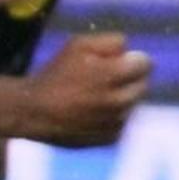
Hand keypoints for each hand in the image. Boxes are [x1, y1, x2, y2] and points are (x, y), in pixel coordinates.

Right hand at [0, 30, 151, 146]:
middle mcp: (119, 101)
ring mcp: (116, 122)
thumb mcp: (78, 44)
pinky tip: (90, 112)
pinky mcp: (110, 139)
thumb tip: (130, 50)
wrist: (33, 112)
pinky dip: (112, 117)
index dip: (132, 59)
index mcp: (114, 75)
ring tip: (93, 96)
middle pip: (143, 84)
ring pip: (132, 104)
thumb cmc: (55, 74)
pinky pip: (121, 122)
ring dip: (120, 98)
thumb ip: (111, 41)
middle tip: (105, 78)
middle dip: (129, 78)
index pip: (145, 63)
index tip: (118, 61)